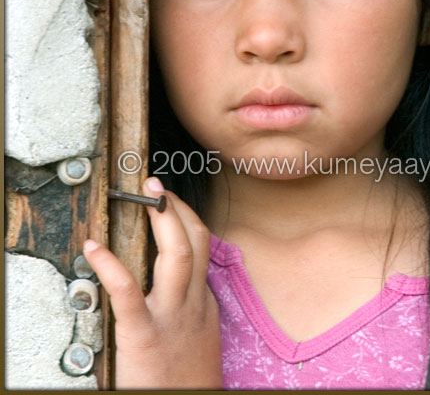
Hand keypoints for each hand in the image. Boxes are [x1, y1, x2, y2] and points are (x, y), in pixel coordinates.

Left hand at [84, 177, 221, 389]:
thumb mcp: (202, 338)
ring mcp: (171, 316)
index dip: (186, 217)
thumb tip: (183, 286)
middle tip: (158, 185)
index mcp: (204, 302)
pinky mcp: (143, 336)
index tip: (171, 201)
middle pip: (195, 241)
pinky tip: (94, 249)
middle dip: (178, 207)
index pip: (202, 246)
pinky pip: (128, 291)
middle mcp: (193, 302)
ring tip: (145, 195)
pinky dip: (110, 266)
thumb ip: (195, 309)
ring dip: (163, 219)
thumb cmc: (190, 381)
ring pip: (177, 254)